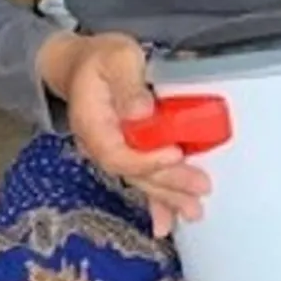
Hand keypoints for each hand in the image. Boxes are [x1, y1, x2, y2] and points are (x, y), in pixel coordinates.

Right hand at [37, 32, 210, 236]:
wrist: (81, 64)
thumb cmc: (101, 57)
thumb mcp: (116, 57)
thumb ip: (127, 83)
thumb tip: (141, 112)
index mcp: (93, 123)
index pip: (117, 152)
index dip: (147, 159)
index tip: (175, 154)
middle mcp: (100, 144)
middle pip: (133, 172)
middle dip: (168, 183)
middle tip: (199, 188)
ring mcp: (113, 151)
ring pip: (140, 180)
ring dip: (167, 197)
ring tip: (193, 211)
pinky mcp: (126, 152)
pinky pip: (140, 179)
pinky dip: (155, 201)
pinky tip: (166, 223)